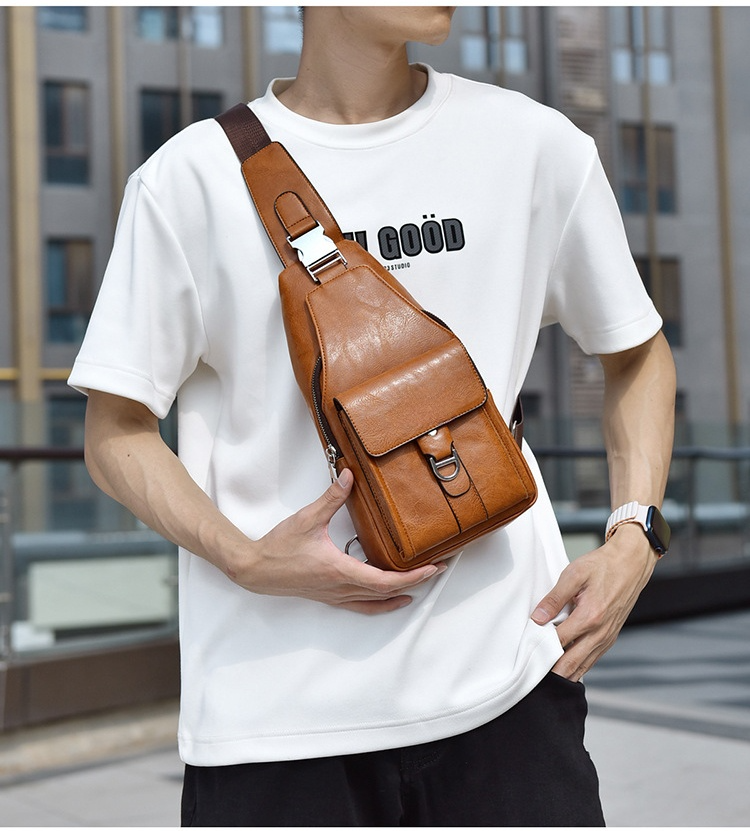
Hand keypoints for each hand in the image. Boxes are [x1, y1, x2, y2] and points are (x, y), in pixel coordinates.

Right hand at [228, 469, 445, 613]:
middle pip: (385, 593)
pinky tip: (385, 599)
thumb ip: (331, 498)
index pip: (384, 581)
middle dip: (414, 583)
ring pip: (373, 604)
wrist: (255, 570)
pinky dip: (377, 604)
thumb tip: (348, 476)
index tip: (432, 569)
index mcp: (340, 570)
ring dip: (397, 596)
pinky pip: (359, 606)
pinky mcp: (328, 597)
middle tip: (436, 571)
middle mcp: (340, 588)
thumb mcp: (307, 519)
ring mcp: (334, 596)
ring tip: (417, 588)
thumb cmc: (279, 547)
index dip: (411, 577)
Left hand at [530, 523, 657, 680]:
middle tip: (531, 673)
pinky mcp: (610, 638)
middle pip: (569, 664)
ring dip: (562, 673)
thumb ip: (554, 598)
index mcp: (590, 616)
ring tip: (543, 675)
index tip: (525, 650)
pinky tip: (562, 666)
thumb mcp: (574, 574)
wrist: (630, 564)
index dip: (539, 648)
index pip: (557, 642)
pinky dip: (576, 666)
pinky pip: (591, 660)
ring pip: (581, 667)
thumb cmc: (602, 566)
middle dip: (549, 671)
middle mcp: (600, 633)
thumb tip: (537, 618)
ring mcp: (607, 638)